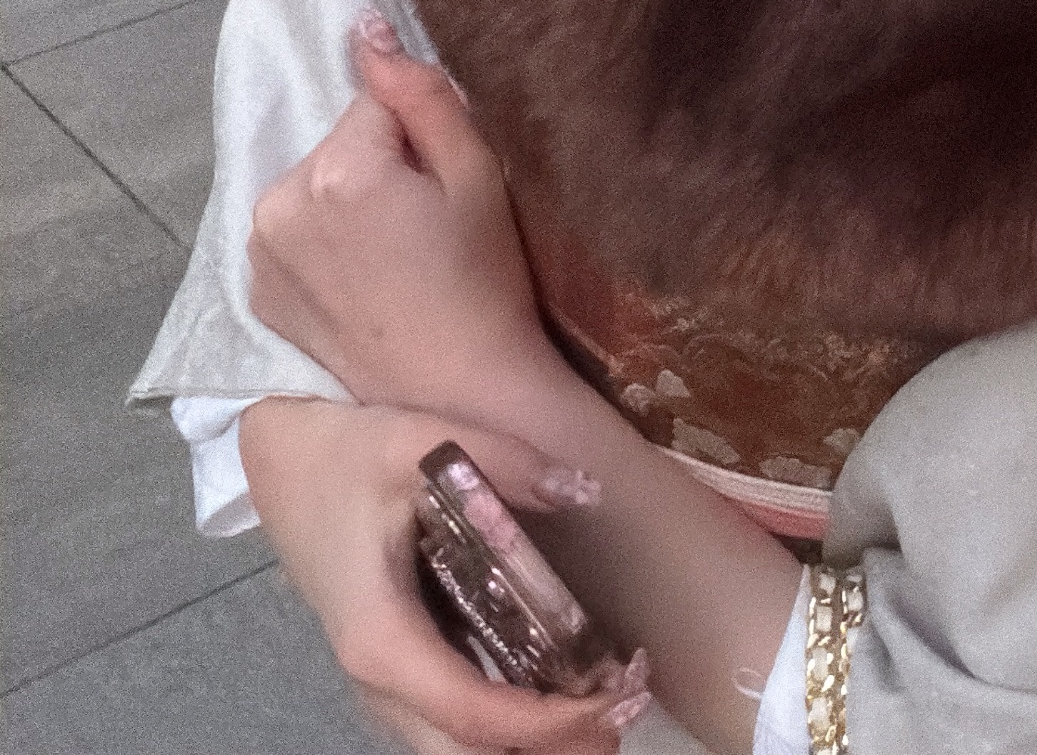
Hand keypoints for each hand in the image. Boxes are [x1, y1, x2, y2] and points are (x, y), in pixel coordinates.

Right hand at [238, 395, 648, 754]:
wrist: (282, 459)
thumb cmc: (345, 454)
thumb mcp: (424, 440)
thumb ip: (510, 464)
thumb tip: (586, 490)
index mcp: (382, 638)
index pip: (474, 713)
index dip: (550, 722)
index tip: (620, 696)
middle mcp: (378, 677)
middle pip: (464, 754)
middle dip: (548, 748)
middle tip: (627, 712)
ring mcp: (381, 679)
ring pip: (454, 747)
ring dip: (529, 742)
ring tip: (609, 708)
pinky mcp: (395, 664)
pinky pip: (450, 720)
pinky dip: (507, 724)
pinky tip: (566, 690)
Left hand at [251, 16, 565, 426]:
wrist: (456, 389)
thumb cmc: (484, 279)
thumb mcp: (476, 176)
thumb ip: (422, 93)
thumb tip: (367, 27)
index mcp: (340, 169)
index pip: (377, 101)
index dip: (421, 135)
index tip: (445, 185)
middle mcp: (280, 202)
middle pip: (340, 142)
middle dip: (378, 164)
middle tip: (426, 223)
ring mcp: (258, 251)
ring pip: (313, 185)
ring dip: (346, 200)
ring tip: (395, 253)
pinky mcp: (256, 290)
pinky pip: (291, 231)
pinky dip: (320, 241)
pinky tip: (361, 278)